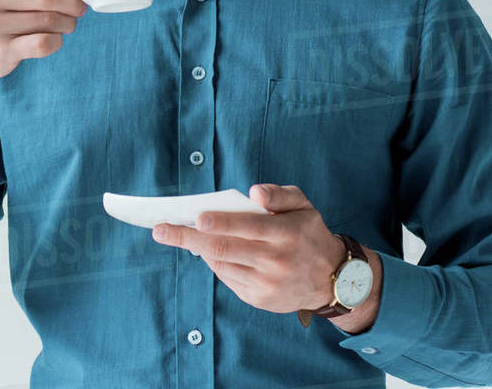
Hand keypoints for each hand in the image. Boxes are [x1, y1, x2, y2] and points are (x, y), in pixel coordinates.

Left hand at [151, 184, 347, 314]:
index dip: (219, 222)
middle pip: (223, 249)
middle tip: (159, 229)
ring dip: (196, 249)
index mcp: (286, 234)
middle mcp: (275, 261)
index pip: (247, 226)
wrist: (332, 280)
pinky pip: (228, 278)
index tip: (196, 216)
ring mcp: (266, 283)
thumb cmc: (309, 233)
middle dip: (186, 237)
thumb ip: (280, 194)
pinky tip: (208, 251)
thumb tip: (254, 193)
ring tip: (176, 234)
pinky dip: (214, 262)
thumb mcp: (304, 206)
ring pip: (221, 264)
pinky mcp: (259, 299)